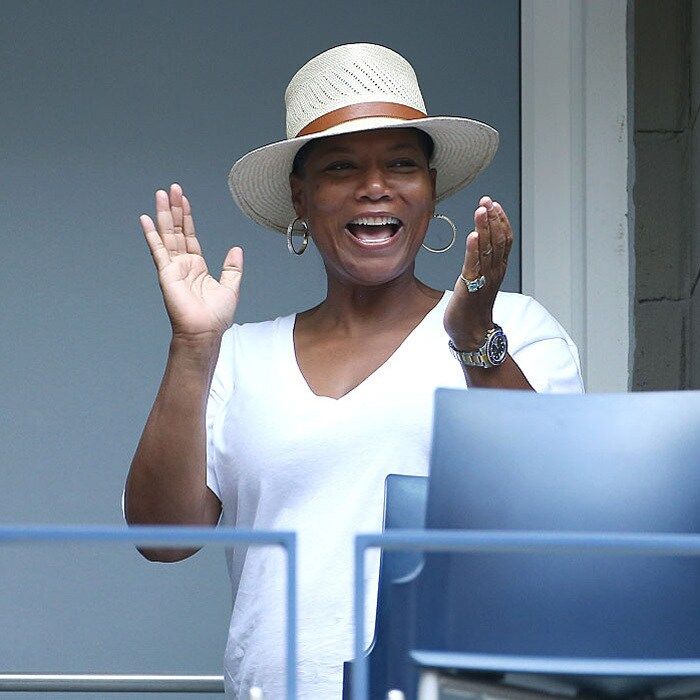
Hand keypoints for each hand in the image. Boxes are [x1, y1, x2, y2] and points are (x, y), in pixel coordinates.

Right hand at [140, 183, 242, 341]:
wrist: (205, 331)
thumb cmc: (215, 316)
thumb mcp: (231, 287)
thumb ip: (232, 268)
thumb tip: (236, 250)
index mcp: (196, 266)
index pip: (190, 235)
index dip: (187, 217)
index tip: (184, 199)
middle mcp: (182, 264)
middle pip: (177, 230)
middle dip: (174, 208)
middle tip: (171, 188)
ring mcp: (173, 267)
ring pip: (167, 235)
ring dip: (163, 214)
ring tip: (160, 194)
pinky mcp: (166, 273)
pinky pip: (158, 250)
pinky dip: (151, 235)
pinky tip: (145, 219)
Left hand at [443, 195, 512, 349]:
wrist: (471, 333)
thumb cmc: (472, 308)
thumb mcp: (479, 280)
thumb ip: (481, 262)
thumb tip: (477, 244)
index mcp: (497, 269)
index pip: (504, 239)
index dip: (500, 220)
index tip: (493, 203)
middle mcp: (494, 272)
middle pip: (498, 240)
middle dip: (493, 218)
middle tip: (487, 201)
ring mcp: (483, 280)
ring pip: (488, 249)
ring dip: (485, 228)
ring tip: (481, 210)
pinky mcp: (470, 287)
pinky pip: (474, 265)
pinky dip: (474, 249)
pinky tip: (473, 235)